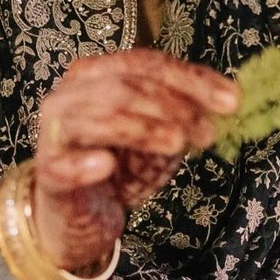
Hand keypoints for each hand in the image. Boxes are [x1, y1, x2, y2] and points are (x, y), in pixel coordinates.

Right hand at [31, 49, 237, 273]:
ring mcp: (55, 132)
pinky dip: (84, 164)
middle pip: (125, 86)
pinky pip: (62, 166)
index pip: (146, 65)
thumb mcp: (158, 133)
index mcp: (98, 74)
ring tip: (177, 143)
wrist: (78, 214)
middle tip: (207, 131)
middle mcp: (72, 94)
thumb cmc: (119, 164)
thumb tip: (229, 99)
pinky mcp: (48, 174)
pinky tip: (106, 165)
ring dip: (143, 128)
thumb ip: (184, 112)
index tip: (230, 100)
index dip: (190, 79)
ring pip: (100, 118)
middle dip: (173, 106)